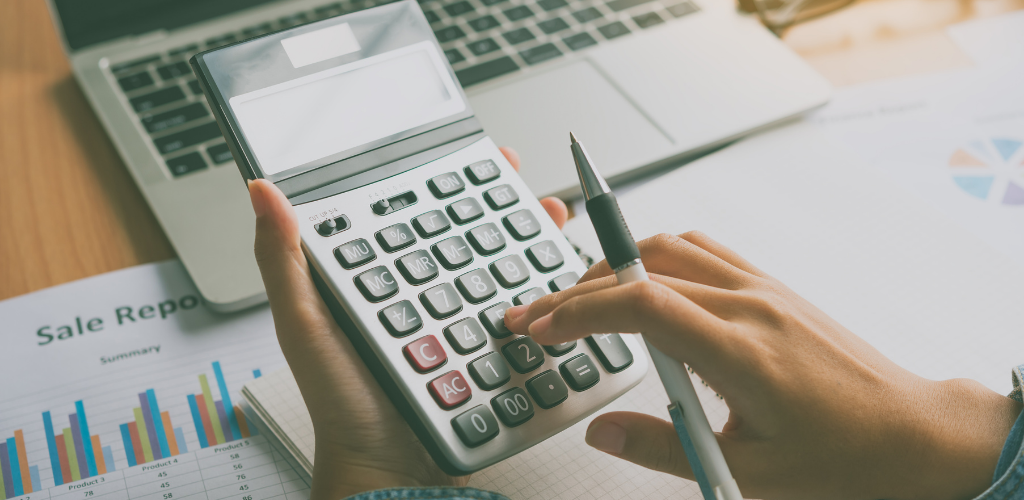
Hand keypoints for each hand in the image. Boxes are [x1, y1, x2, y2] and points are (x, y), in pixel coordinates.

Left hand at [248, 147, 566, 498]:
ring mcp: (457, 321)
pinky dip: (541, 285)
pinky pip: (518, 309)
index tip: (472, 154)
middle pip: (464, 233)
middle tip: (519, 175)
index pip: (411, 214)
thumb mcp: (304, 325)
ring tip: (549, 212)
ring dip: (527, 235)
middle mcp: (419, 293)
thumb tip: (261, 191)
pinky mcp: (487, 349)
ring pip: (498, 264)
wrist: (390, 468)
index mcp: (376, 278)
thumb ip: (284, 260)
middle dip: (498, 200)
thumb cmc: (339, 401)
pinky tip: (557, 272)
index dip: (441, 180)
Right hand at [504, 232, 1020, 499]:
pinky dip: (655, 255)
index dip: (580, 311)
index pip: (641, 305)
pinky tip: (639, 279)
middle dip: (576, 291)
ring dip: (613, 265)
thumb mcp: (745, 468)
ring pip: (670, 248)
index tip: (542, 327)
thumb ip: (663, 447)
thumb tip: (601, 432)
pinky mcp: (771, 286)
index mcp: (741, 352)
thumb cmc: (844, 456)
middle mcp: (750, 306)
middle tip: (535, 313)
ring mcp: (762, 288)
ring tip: (576, 296)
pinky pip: (702, 250)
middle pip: (642, 270)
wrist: (912, 432)